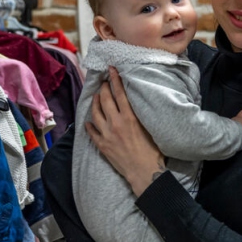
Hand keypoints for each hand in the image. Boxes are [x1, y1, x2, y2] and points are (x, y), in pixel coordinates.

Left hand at [85, 67, 165, 195]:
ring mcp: (107, 134)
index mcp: (129, 117)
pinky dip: (89, 125)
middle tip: (104, 83)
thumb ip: (140, 115)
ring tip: (96, 97)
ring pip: (95, 113)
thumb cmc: (152, 152)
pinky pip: (91, 132)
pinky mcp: (102, 145)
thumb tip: (135, 104)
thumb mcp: (150, 128)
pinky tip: (88, 122)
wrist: (144, 172)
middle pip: (105, 100)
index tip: (111, 69)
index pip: (119, 93)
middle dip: (103, 88)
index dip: (115, 79)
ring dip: (95, 103)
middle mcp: (116, 123)